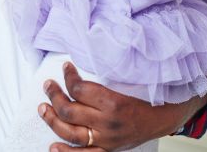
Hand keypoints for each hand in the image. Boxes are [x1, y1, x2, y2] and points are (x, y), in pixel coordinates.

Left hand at [39, 62, 206, 150]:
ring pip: (70, 132)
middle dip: (54, 95)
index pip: (79, 90)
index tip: (65, 67)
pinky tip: (53, 146)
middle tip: (47, 85)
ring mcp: (106, 139)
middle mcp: (107, 123)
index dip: (68, 76)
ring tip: (43, 108)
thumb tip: (81, 63)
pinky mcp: (107, 150)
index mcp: (113, 103)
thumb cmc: (145, 96)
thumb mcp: (127, 80)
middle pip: (70, 111)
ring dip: (52, 119)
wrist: (163, 117)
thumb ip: (104, 74)